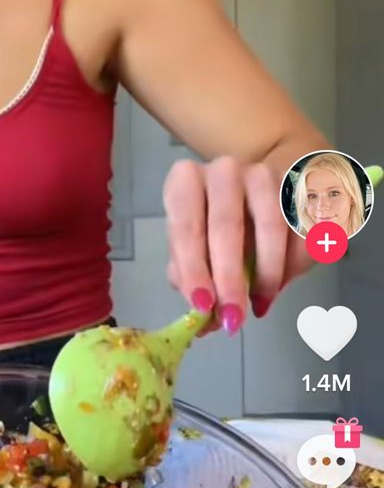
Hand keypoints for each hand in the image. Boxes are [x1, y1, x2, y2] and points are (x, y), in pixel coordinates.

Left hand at [163, 156, 309, 333]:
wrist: (258, 188)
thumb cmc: (214, 222)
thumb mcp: (194, 244)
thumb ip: (192, 277)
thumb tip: (204, 318)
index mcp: (186, 181)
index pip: (185, 225)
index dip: (193, 268)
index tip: (203, 305)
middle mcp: (223, 170)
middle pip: (227, 223)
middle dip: (230, 277)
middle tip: (234, 317)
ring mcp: (263, 173)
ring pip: (271, 224)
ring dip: (266, 272)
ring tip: (260, 304)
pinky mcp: (298, 185)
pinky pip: (302, 229)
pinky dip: (293, 265)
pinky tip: (279, 287)